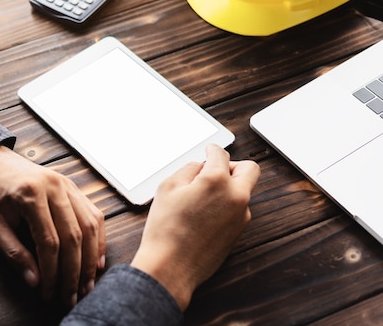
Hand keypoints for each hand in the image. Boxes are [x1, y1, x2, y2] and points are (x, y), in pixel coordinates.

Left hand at [0, 146, 105, 306]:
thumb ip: (13, 252)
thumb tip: (35, 281)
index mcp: (30, 194)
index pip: (49, 242)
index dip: (52, 273)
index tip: (48, 293)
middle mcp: (54, 186)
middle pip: (74, 235)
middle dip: (74, 271)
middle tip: (72, 296)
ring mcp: (67, 185)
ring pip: (89, 225)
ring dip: (90, 258)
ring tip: (87, 284)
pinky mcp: (74, 187)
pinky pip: (93, 214)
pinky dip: (98, 239)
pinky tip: (96, 260)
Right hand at [131, 144, 258, 310]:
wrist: (170, 266)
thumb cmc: (166, 227)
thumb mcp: (168, 187)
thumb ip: (189, 169)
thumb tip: (201, 167)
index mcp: (217, 180)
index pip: (220, 154)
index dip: (212, 149)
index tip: (209, 149)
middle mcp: (236, 196)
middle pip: (249, 168)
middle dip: (233, 165)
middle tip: (215, 169)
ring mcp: (241, 216)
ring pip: (243, 190)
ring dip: (229, 186)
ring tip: (202, 196)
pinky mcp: (239, 232)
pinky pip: (238, 209)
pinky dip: (227, 205)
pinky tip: (205, 213)